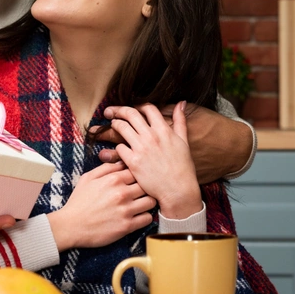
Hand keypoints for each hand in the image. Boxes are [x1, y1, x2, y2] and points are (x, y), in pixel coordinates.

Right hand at [47, 162, 156, 250]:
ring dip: (148, 202)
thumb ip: (106, 168)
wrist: (70, 226)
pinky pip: (148, 219)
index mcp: (113, 179)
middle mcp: (122, 193)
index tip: (136, 180)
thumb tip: (122, 161)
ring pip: (151, 201)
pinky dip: (145, 217)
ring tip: (142, 204)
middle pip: (147, 185)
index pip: (138, 171)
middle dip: (146, 188)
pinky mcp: (127, 226)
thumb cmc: (79, 202)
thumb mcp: (88, 178)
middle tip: (142, 193)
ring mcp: (125, 210)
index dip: (139, 175)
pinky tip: (139, 216)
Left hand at [104, 103, 201, 218]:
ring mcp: (141, 149)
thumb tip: (181, 103)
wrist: (178, 190)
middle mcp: (151, 136)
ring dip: (115, 124)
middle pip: (130, 114)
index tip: (134, 108)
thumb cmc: (183, 167)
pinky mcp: (133, 162)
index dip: (139, 105)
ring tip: (112, 126)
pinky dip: (118, 147)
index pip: (148, 108)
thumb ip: (180, 121)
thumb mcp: (184, 141)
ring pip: (121, 128)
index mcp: (164, 130)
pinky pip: (119, 148)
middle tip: (111, 111)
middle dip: (119, 110)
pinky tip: (119, 149)